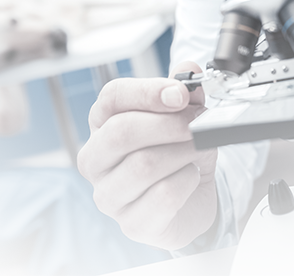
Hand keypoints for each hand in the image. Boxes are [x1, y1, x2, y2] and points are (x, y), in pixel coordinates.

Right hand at [77, 61, 218, 249]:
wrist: (192, 198)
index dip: (148, 92)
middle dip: (169, 124)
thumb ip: (185, 92)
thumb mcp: (185, 116)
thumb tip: (189, 69)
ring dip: (183, 152)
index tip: (180, 93)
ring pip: (144, 165)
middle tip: (198, 123)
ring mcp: (109, 194)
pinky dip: (187, 181)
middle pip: (122, 132)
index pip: (112, 97)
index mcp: (102, 124)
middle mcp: (96, 159)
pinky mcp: (131, 223)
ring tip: (197, 149)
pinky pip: (163, 196)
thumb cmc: (178, 153)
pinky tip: (189, 178)